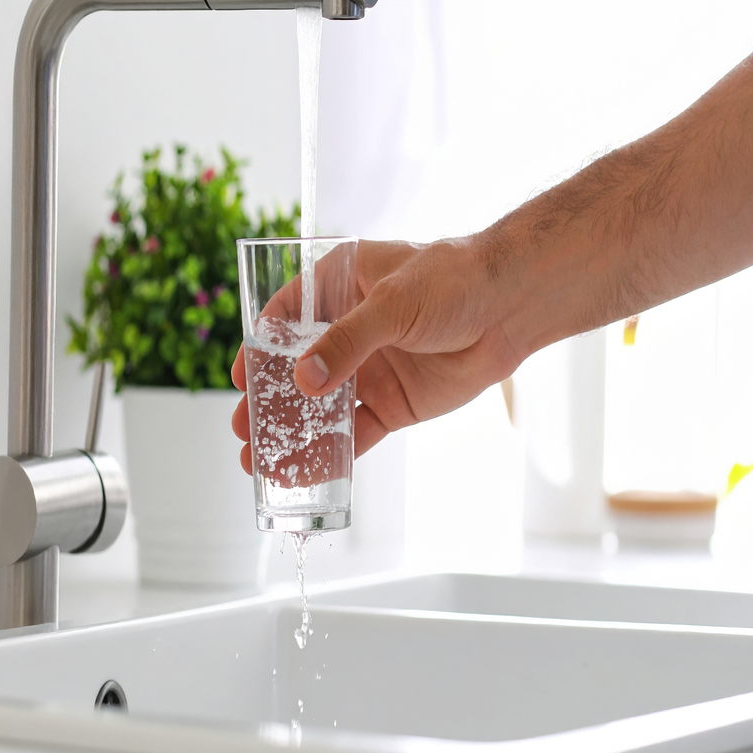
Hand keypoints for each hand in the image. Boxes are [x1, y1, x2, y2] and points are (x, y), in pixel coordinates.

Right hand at [231, 237, 520, 468]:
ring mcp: (370, 369)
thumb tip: (304, 382)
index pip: (287, 317)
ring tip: (258, 462)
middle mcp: (350, 329)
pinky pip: (355, 432)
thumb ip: (348, 342)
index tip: (241, 378)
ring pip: (322, 407)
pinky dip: (332, 453)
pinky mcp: (393, 403)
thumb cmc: (454, 281)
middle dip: (269, 401)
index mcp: (341, 286)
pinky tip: (304, 471)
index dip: (261, 347)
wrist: (510, 309)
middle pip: (298, 369)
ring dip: (293, 433)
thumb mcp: (393, 303)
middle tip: (243, 430)